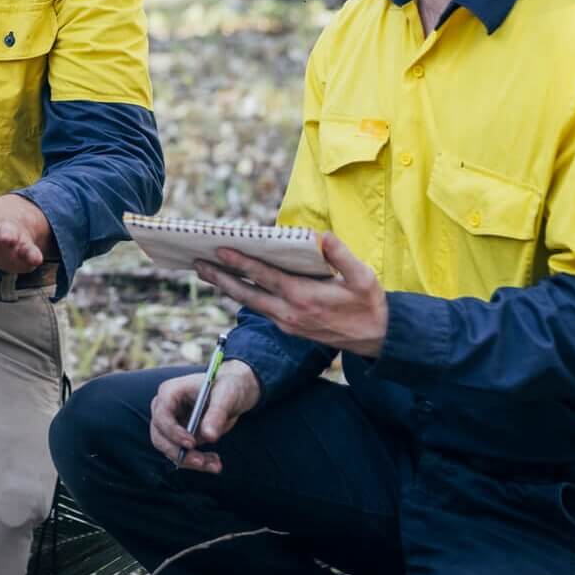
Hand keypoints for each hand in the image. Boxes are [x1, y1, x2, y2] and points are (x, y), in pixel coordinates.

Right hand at [148, 360, 260, 473]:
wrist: (235, 392)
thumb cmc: (228, 386)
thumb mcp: (226, 396)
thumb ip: (217, 414)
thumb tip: (209, 436)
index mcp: (170, 392)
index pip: (161, 416)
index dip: (173, 432)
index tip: (192, 443)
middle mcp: (165, 409)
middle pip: (160, 437)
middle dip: (179, 453)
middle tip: (202, 461)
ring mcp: (171, 424)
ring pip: (170, 450)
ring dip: (190, 461)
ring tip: (215, 464)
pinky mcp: (180, 437)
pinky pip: (182, 455)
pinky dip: (197, 462)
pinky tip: (214, 462)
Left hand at [196, 233, 388, 357]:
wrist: (377, 338)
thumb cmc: (369, 303)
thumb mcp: (362, 276)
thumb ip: (340, 255)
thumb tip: (321, 236)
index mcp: (304, 297)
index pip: (264, 277)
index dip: (240, 263)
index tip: (219, 250)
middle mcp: (290, 313)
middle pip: (246, 293)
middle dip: (220, 278)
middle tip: (197, 263)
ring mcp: (287, 323)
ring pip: (250, 303)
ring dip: (227, 287)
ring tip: (207, 272)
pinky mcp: (290, 328)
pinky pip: (260, 309)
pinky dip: (244, 296)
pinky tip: (235, 285)